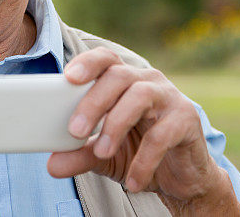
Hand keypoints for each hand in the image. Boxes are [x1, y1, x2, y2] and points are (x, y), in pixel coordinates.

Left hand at [47, 48, 239, 213]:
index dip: (88, 63)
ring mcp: (169, 97)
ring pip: (139, 96)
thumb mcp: (105, 156)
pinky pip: (162, 134)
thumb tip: (52, 165)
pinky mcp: (187, 120)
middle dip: (93, 102)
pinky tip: (133, 181)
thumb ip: (80, 155)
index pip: (106, 59)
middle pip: (118, 76)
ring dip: (115, 124)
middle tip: (74, 131)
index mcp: (125, 80)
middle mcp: (148, 81)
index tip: (68, 77)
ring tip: (101, 152)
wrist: (183, 179)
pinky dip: (144, 160)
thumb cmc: (140, 154)